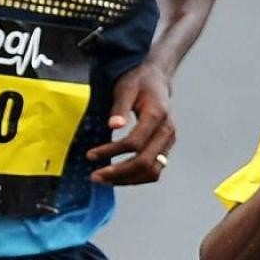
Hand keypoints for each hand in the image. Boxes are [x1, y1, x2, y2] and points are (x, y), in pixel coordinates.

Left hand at [86, 62, 175, 184]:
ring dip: (128, 180)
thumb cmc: (140, 82)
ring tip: (105, 180)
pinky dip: (136, 177)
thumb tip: (113, 126)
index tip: (91, 155)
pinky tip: (118, 176)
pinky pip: (154, 170)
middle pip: (145, 162)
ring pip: (152, 172)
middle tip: (95, 176)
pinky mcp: (166, 147)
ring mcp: (168, 141)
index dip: (112, 152)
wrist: (157, 79)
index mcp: (157, 115)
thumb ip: (120, 108)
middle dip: (119, 173)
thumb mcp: (126, 88)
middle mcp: (166, 131)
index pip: (135, 143)